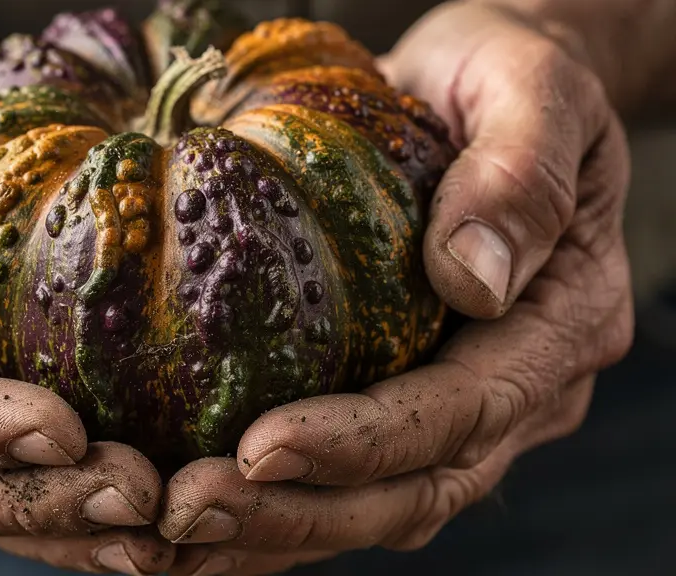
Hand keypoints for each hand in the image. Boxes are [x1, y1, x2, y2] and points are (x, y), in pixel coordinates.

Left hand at [156, 3, 633, 573]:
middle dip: (301, 511)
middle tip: (188, 510)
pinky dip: (275, 506)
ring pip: (379, 503)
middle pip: (415, 486)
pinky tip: (198, 513)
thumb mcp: (531, 88)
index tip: (259, 447)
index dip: (364, 442)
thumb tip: (473, 277)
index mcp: (561, 322)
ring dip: (276, 529)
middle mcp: (522, 387)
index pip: (463, 410)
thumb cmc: (504, 74)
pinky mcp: (410, 399)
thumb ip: (520, 175)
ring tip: (175, 529)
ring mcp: (467, 403)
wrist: (488, 85)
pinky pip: (348, 476)